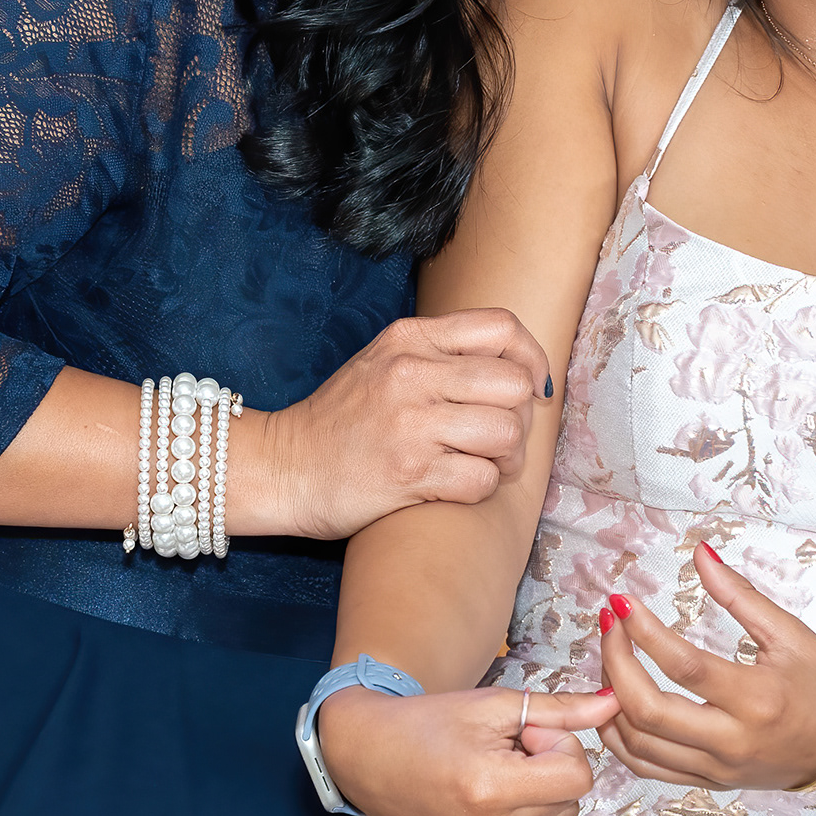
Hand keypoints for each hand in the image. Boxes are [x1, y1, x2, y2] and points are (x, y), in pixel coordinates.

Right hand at [241, 309, 556, 539]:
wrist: (283, 468)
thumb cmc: (343, 420)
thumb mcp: (383, 362)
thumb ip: (440, 353)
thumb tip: (516, 366)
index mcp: (409, 339)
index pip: (501, 327)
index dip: (531, 359)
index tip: (529, 388)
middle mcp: (411, 374)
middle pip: (514, 384)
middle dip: (522, 417)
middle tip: (503, 437)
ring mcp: (410, 424)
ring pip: (506, 433)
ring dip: (508, 458)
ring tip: (489, 464)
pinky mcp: (408, 474)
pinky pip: (482, 480)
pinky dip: (481, 488)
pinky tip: (459, 485)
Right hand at [318, 680, 606, 815]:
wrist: (366, 757)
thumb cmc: (428, 723)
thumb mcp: (494, 706)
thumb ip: (559, 710)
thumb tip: (614, 703)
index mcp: (490, 790)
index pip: (578, 776)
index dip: (559, 746)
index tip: (526, 734)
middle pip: (571, 801)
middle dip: (551, 769)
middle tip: (507, 752)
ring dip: (538, 796)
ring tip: (494, 775)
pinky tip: (488, 800)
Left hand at [593, 545, 815, 795]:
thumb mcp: (790, 633)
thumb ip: (740, 595)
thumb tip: (700, 553)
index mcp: (757, 699)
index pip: (683, 666)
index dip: (643, 631)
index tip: (622, 601)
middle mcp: (732, 741)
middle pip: (647, 711)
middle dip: (615, 663)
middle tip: (609, 627)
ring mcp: (716, 769)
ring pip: (638, 744)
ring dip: (610, 699)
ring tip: (611, 658)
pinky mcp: (707, 783)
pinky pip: (646, 768)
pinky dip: (620, 736)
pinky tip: (615, 702)